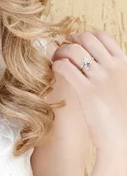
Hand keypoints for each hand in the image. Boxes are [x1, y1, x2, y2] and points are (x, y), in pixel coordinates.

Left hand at [51, 31, 126, 155]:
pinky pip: (65, 67)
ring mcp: (100, 78)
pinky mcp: (87, 91)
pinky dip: (57, 65)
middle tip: (63, 51)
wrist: (123, 139)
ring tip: (56, 60)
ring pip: (73, 50)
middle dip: (70, 40)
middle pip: (85, 38)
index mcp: (125, 64)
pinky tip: (55, 71)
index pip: (102, 36)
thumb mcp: (124, 84)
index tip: (76, 43)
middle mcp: (113, 67)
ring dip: (60, 51)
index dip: (85, 36)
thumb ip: (115, 70)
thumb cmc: (122, 114)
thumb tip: (97, 59)